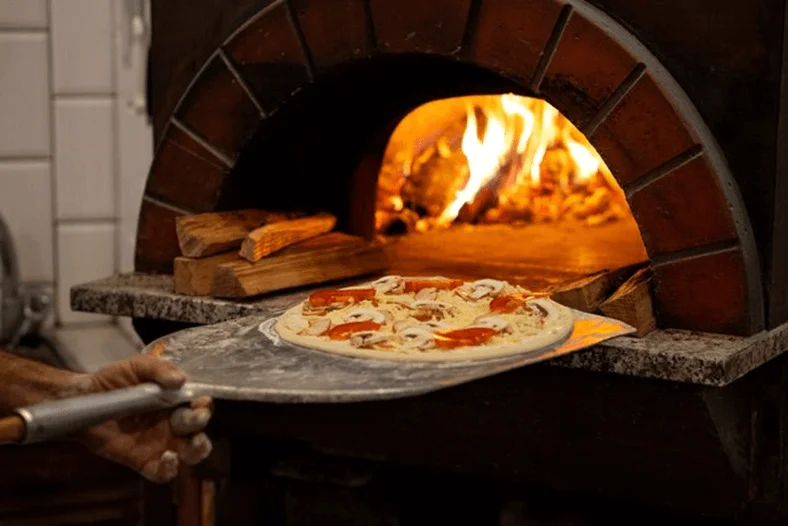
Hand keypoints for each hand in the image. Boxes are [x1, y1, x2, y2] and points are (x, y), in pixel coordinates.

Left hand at [74, 354, 212, 482]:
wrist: (82, 401)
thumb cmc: (112, 380)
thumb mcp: (137, 366)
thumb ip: (159, 369)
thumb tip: (181, 379)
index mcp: (175, 401)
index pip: (200, 405)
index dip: (204, 405)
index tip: (200, 403)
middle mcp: (172, 424)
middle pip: (198, 430)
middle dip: (200, 425)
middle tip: (194, 419)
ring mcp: (159, 444)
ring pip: (190, 455)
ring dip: (196, 452)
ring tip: (189, 445)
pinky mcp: (143, 461)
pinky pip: (162, 473)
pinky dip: (170, 470)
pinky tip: (167, 459)